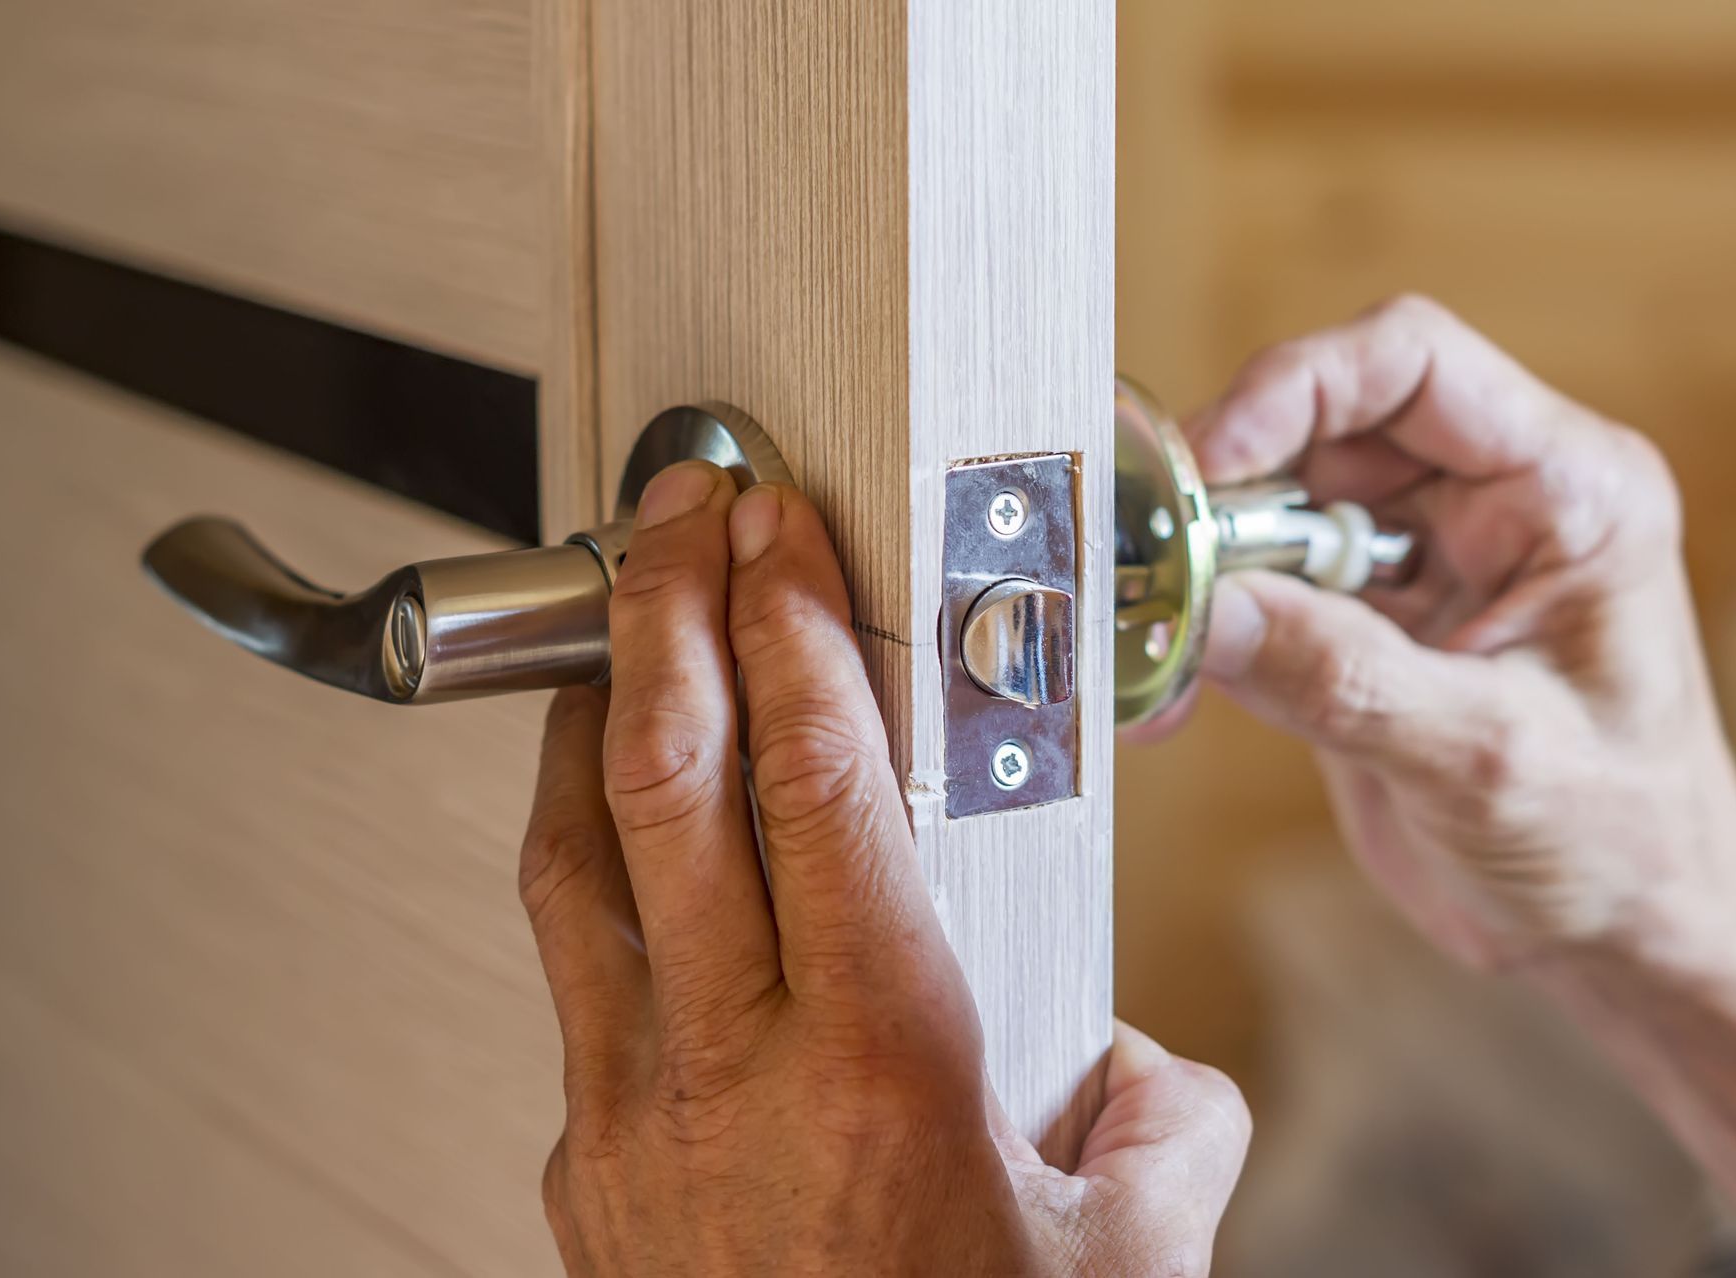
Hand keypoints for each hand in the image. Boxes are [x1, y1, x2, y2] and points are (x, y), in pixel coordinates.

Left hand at [520, 462, 1248, 1274]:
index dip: (789, 628)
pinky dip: (590, 866)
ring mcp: (628, 1122)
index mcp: (883, 1064)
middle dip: (663, 612)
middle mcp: (731, 1073)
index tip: (774, 530)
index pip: (814, 782)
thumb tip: (1143, 1075)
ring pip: (575, 864)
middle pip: (664, 783)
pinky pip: (572, 975)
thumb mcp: (1131, 1264)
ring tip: (621, 630)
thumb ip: (1163, 1129)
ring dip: (594, 722)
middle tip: (672, 512)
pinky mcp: (584, 1173)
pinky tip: (625, 836)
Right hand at [1151, 295, 1735, 969]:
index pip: (1413, 362)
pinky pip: (1257, 594)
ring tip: (1152, 642)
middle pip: (1319, 431)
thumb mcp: (1488, 759)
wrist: (1620, 937)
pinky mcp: (1362, 626)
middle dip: (1226, 495)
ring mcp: (1419, 564)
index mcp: (1566, 490)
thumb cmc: (1617, 845)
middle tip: (1154, 567)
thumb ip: (1344, 678)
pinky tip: (1166, 692)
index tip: (1207, 467)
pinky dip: (1202, 634)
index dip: (1295, 389)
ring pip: (1272, 510)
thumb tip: (1205, 609)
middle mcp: (1488, 505)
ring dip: (1202, 571)